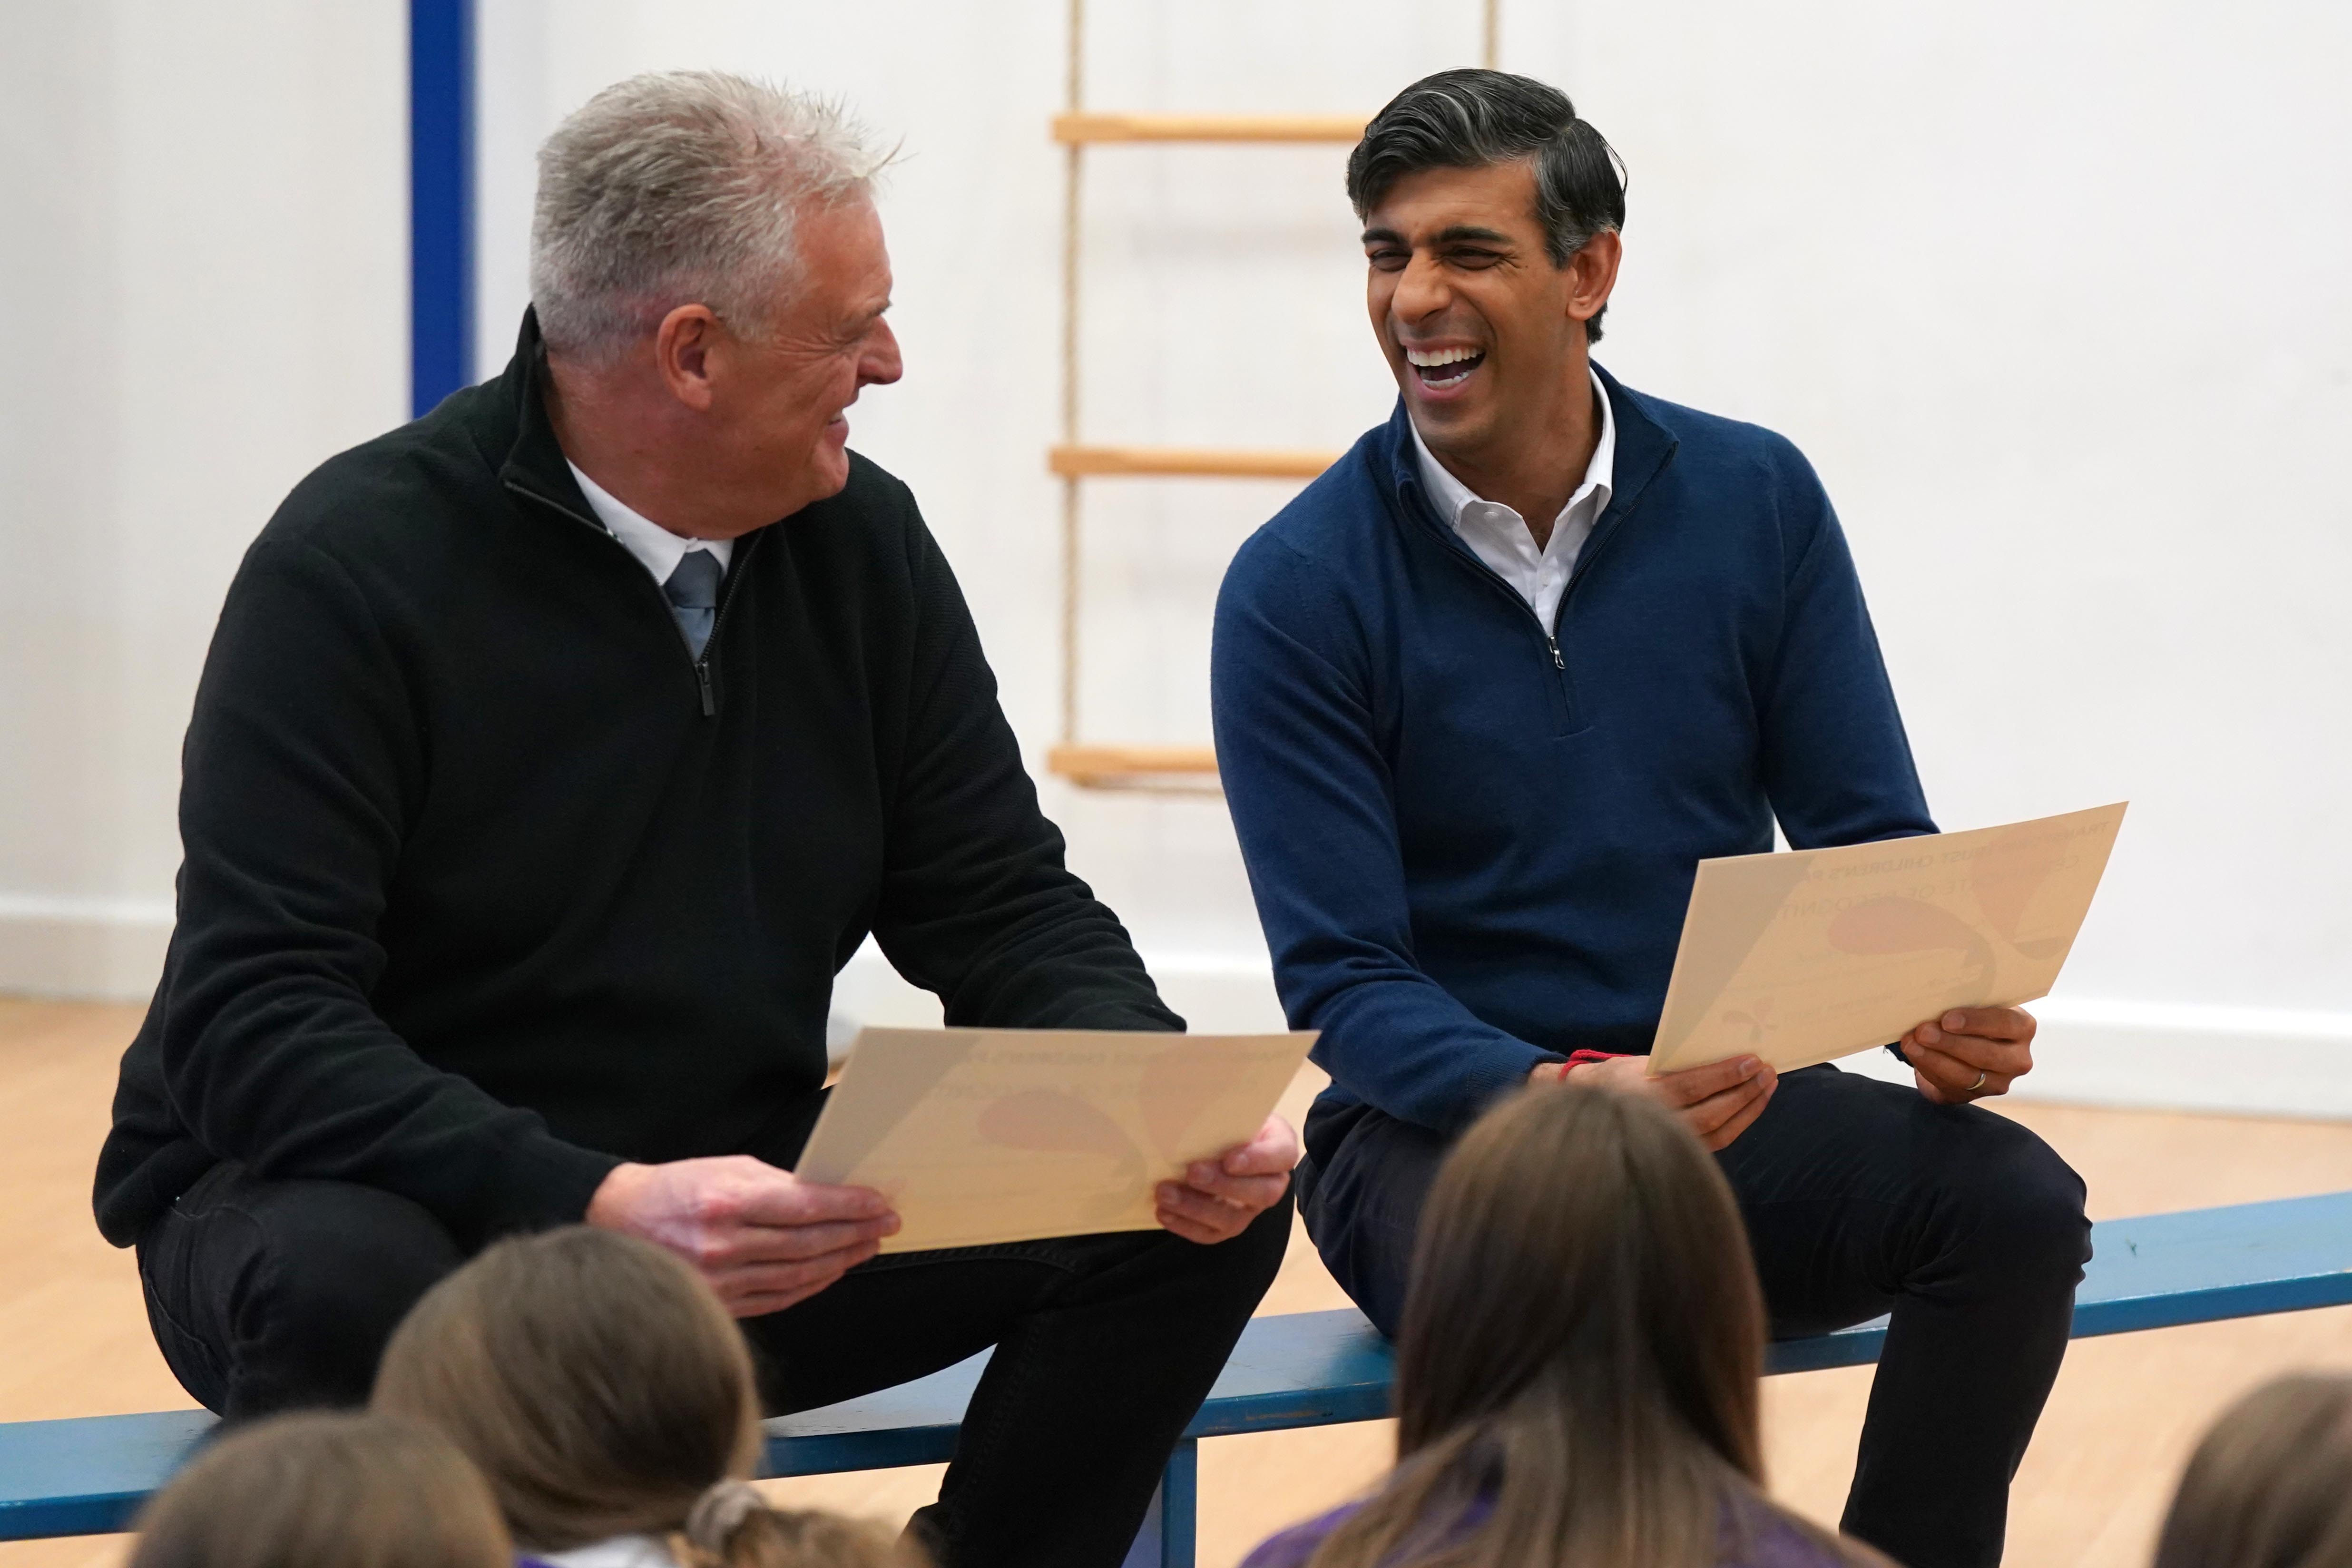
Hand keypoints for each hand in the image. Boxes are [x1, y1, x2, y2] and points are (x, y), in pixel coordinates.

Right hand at [585, 1155, 898, 1317]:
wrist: (619, 1220)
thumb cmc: (677, 1189)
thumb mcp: (728, 1169)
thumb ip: (778, 1184)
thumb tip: (828, 1197)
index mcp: (728, 1203)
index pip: (806, 1207)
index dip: (850, 1207)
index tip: (880, 1204)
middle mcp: (723, 1245)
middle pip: (808, 1244)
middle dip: (855, 1234)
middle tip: (885, 1226)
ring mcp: (719, 1280)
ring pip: (797, 1275)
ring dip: (840, 1262)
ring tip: (866, 1247)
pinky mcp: (717, 1303)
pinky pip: (777, 1298)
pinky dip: (809, 1285)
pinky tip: (831, 1272)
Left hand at [1154, 1114, 1298, 1244]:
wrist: (1221, 1141)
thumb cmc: (1229, 1121)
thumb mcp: (1234, 1109)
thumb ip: (1223, 1110)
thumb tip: (1190, 1102)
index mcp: (1279, 1147)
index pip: (1281, 1155)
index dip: (1258, 1160)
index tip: (1229, 1159)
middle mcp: (1271, 1183)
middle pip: (1260, 1193)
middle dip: (1223, 1185)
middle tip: (1191, 1171)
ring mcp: (1250, 1209)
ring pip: (1232, 1219)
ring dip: (1196, 1208)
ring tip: (1165, 1193)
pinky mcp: (1227, 1226)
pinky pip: (1210, 1234)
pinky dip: (1185, 1226)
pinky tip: (1163, 1212)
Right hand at [1533, 1052, 1777, 1150]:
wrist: (1589, 1109)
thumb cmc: (1621, 1078)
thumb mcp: (1642, 1062)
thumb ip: (1678, 1063)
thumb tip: (1726, 1055)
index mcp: (1643, 1095)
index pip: (1693, 1086)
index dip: (1726, 1075)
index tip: (1752, 1061)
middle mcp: (1656, 1124)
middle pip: (1713, 1112)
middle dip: (1745, 1092)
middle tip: (1768, 1072)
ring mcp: (1669, 1143)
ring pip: (1721, 1131)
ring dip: (1749, 1108)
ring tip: (1767, 1086)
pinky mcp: (1681, 1153)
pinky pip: (1718, 1140)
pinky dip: (1740, 1122)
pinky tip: (1752, 1105)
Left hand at [1900, 1006, 2035, 1103]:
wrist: (1962, 1044)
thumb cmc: (1969, 1016)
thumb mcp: (1975, 1005)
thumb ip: (1965, 1001)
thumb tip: (1934, 1000)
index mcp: (2023, 1027)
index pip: (2007, 1024)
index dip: (1976, 1022)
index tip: (1947, 1019)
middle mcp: (2018, 1058)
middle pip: (1986, 1054)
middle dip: (1950, 1043)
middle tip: (1922, 1032)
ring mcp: (1999, 1081)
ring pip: (1967, 1075)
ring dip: (1934, 1059)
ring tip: (1912, 1044)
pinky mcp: (1976, 1096)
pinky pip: (1952, 1087)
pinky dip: (1930, 1069)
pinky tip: (1916, 1055)